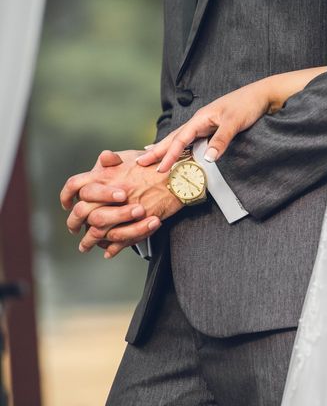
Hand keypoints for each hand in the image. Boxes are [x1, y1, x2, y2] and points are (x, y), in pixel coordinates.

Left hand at [61, 150, 181, 257]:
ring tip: (86, 247)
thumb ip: (114, 160)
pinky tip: (109, 251)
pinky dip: (112, 248)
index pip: (75, 185)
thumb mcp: (133, 156)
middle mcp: (111, 193)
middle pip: (82, 212)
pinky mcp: (137, 223)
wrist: (180, 177)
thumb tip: (103, 158)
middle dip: (75, 223)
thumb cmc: (158, 164)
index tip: (67, 203)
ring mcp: (123, 210)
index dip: (67, 196)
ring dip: (89, 241)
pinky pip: (119, 240)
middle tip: (74, 228)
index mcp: (106, 175)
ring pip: (98, 230)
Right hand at [136, 80, 274, 172]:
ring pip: (181, 138)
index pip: (179, 139)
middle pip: (174, 137)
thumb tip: (207, 158)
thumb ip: (221, 140)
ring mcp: (206, 124)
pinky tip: (180, 151)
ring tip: (152, 156)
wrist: (263, 95)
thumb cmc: (248, 105)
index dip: (169, 155)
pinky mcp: (214, 128)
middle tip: (140, 161)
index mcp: (201, 118)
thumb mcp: (234, 122)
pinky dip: (182, 147)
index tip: (159, 169)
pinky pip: (193, 140)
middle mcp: (200, 121)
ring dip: (167, 148)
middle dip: (157, 150)